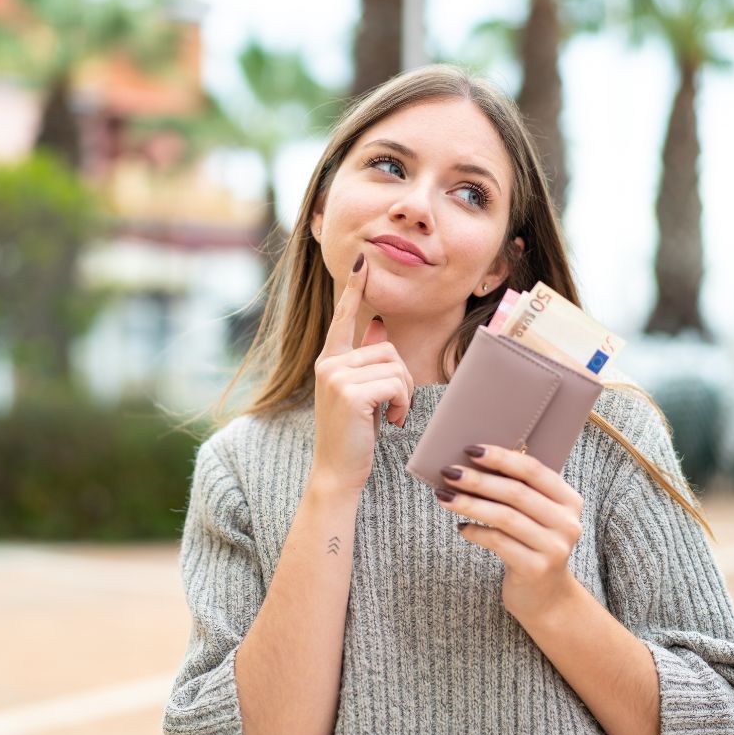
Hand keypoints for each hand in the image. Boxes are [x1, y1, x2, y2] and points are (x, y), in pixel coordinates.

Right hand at [310, 254, 414, 495]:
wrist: (337, 471)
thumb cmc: (353, 435)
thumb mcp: (361, 392)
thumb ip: (366, 358)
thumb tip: (377, 323)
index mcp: (329, 361)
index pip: (343, 317)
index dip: (354, 289)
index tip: (362, 262)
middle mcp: (329, 364)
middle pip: (387, 348)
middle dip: (403, 378)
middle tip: (396, 406)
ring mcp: (336, 377)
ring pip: (395, 366)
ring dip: (404, 393)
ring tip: (392, 415)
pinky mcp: (350, 392)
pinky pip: (395, 383)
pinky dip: (402, 404)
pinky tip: (391, 422)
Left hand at [436, 444, 584, 623]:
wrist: (546, 598)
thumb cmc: (532, 545)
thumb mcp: (536, 516)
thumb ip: (519, 491)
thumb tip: (472, 462)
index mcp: (569, 500)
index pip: (534, 470)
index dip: (502, 458)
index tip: (471, 450)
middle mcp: (567, 523)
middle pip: (516, 493)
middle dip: (478, 480)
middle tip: (449, 472)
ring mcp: (553, 548)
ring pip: (504, 517)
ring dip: (470, 504)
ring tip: (444, 496)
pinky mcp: (536, 569)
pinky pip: (498, 542)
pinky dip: (475, 532)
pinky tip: (461, 527)